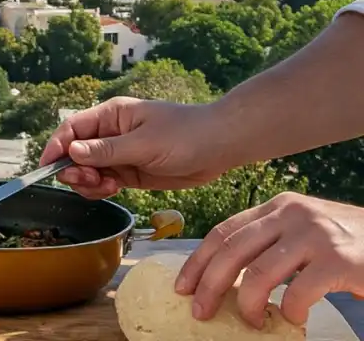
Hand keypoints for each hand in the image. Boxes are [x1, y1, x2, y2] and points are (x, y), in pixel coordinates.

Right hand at [39, 96, 232, 198]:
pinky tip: (114, 190)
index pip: (72, 129)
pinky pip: (104, 182)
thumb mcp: (145, 144)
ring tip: (107, 188)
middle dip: (75, 169)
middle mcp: (110, 134)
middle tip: (89, 182)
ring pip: (87, 171)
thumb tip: (71, 151)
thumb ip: (107, 150)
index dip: (56, 146)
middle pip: (75, 153)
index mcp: (111, 116)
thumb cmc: (186, 135)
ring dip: (89, 183)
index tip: (47, 167)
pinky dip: (102, 189)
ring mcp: (119, 154)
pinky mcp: (130, 173)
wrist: (221, 147)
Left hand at [176, 192, 363, 327]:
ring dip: (248, 304)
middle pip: (232, 252)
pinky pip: (297, 293)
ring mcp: (315, 235)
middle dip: (210, 285)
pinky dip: (289, 312)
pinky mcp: (338, 260)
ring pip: (258, 274)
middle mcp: (292, 215)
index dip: (198, 260)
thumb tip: (223, 278)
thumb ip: (269, 243)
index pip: (223, 231)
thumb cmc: (346, 245)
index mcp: (277, 207)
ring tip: (251, 321)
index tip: (183, 286)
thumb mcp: (302, 232)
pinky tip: (293, 319)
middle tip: (200, 311)